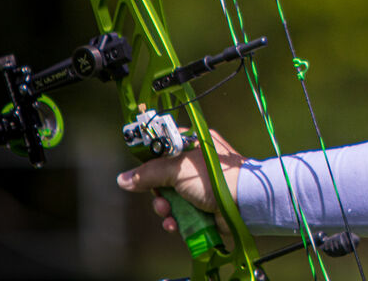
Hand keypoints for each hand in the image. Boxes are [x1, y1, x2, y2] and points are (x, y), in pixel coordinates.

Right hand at [116, 128, 244, 234]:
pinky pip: (181, 211)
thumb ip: (150, 173)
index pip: (165, 143)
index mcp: (195, 143)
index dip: (150, 155)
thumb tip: (123, 179)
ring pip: (171, 196)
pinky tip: (176, 224)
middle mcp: (197, 162)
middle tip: (160, 197)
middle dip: (157, 190)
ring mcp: (200, 184)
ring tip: (169, 213)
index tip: (138, 167)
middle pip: (163, 174)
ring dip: (165, 207)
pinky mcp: (203, 204)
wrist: (245, 203)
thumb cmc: (216, 178)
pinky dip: (176, 219)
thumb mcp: (178, 169)